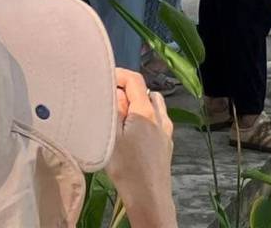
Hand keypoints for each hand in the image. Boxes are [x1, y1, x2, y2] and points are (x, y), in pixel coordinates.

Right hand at [108, 68, 175, 226]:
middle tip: (107, 100)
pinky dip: (146, 118)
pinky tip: (136, 132)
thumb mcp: (112, 136)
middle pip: (144, 91)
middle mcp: (159, 116)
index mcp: (145, 110)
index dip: (119, 74)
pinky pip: (157, 121)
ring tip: (121, 115)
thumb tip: (114, 89)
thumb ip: (113, 109)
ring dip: (138, 104)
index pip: (134, 79)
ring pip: (153, 105)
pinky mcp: (166, 144)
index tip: (103, 79)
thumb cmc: (127, 168)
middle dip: (126, 90)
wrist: (149, 197)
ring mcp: (165, 130)